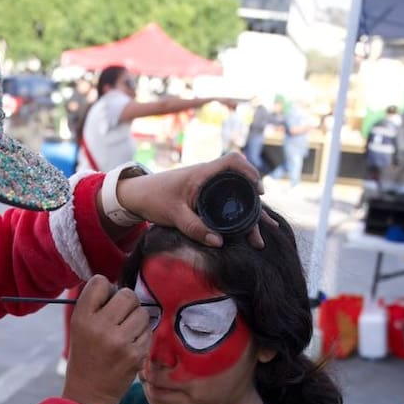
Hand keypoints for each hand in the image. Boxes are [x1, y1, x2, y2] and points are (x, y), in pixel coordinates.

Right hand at [62, 275, 150, 403]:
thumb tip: (119, 286)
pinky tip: (130, 347)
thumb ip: (95, 305)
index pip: (100, 282)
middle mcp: (99, 327)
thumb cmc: (86, 358)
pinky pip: (148, 332)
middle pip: (127, 294)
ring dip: (137, 320)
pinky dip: (142, 337)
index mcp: (81, 317)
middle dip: (128, 303)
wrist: (89, 395)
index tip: (105, 303)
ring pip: (142, 313)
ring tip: (126, 334)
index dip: (106, 290)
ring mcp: (119, 341)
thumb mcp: (79, 328)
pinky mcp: (135, 354)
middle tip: (121, 317)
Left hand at [116, 153, 266, 248]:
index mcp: (203, 173)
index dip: (249, 171)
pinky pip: (227, 205)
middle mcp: (209, 178)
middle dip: (255, 206)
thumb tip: (219, 242)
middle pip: (241, 186)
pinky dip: (239, 218)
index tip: (258, 191)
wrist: (137, 196)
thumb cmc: (154, 199)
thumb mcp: (173, 215)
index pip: (232, 161)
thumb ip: (194, 228)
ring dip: (249, 216)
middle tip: (265, 227)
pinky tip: (248, 232)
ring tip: (260, 238)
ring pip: (236, 199)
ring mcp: (209, 189)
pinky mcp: (206, 199)